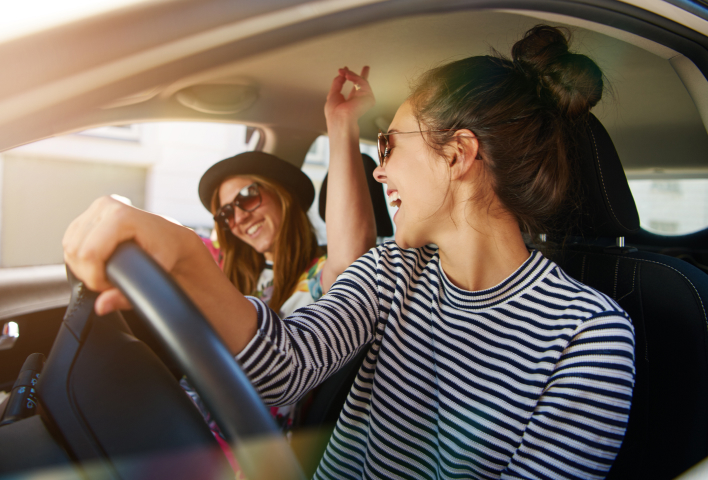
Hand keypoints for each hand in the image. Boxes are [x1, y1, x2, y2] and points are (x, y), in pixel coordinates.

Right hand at [62, 196, 194, 314]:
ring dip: (83, 266)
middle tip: (111, 281)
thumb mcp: (155, 274)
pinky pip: (70, 240)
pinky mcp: (89, 214)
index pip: (88, 253)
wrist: (174, 237)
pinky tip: (100, 262)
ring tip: (108, 272)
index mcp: (121, 216)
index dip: (95, 277)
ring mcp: (96, 207)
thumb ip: (127, 295)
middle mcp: (106, 206)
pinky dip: (80, 257)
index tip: (112, 285)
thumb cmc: (169, 252)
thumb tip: (102, 306)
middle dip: (88, 273)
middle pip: (75, 250)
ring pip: (68, 245)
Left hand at [324, 66, 374, 125]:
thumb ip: (338, 83)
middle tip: (357, 67)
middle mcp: (360, 100)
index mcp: (352, 101)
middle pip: (364, 84)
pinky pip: (362, 83)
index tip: (347, 69)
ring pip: (361, 81)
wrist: (339, 118)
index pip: (356, 87)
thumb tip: (342, 74)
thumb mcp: (333, 94)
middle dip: (361, 75)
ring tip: (345, 72)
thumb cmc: (334, 112)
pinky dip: (355, 78)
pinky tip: (348, 76)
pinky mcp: (369, 97)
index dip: (353, 77)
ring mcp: (366, 99)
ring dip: (351, 75)